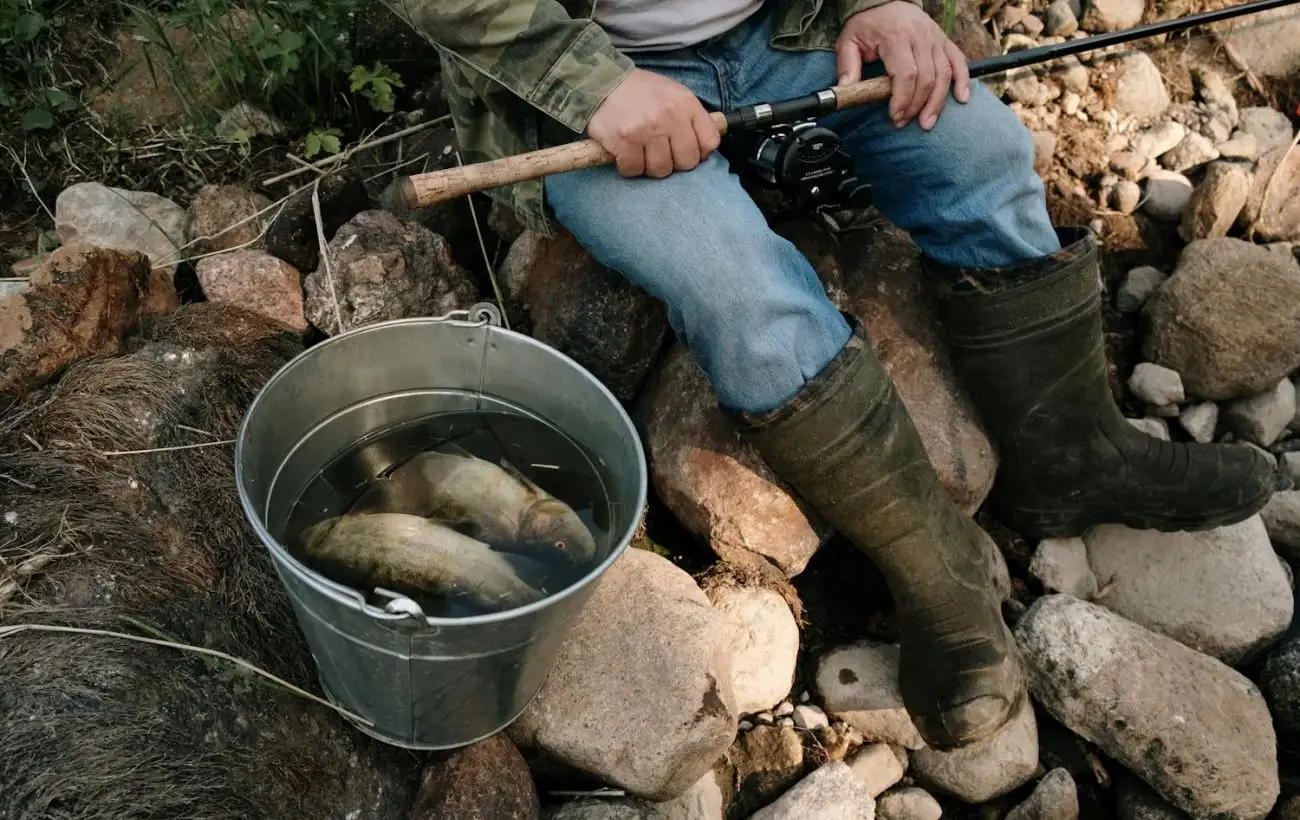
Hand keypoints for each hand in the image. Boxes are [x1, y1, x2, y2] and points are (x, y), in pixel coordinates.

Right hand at [587, 67, 720, 177]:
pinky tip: (625, 153)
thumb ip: (690, 117)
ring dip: (650, 166)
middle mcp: (670, 117)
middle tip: (660, 153)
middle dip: (674, 162)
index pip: (709, 142)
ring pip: (660, 169)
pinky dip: (629, 167)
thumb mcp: (673, 94)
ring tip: (641, 152)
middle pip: (687, 162)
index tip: (685, 150)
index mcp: (686, 104)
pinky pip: (634, 170)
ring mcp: (647, 131)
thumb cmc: (640, 92)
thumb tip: (704, 146)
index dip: (699, 152)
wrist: (602, 81)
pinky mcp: (624, 142)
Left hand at [835, 1, 970, 130]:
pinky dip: (962, 81)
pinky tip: (961, 99)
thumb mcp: (849, 41)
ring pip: (944, 74)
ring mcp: (935, 38)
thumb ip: (847, 66)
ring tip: (927, 122)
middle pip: (927, 78)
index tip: (894, 116)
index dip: (902, 99)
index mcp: (896, 37)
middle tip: (903, 122)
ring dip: (937, 102)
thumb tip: (845, 91)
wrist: (885, 1)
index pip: (906, 74)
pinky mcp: (944, 41)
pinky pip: (959, 61)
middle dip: (916, 105)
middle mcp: (920, 37)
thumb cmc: (868, 24)